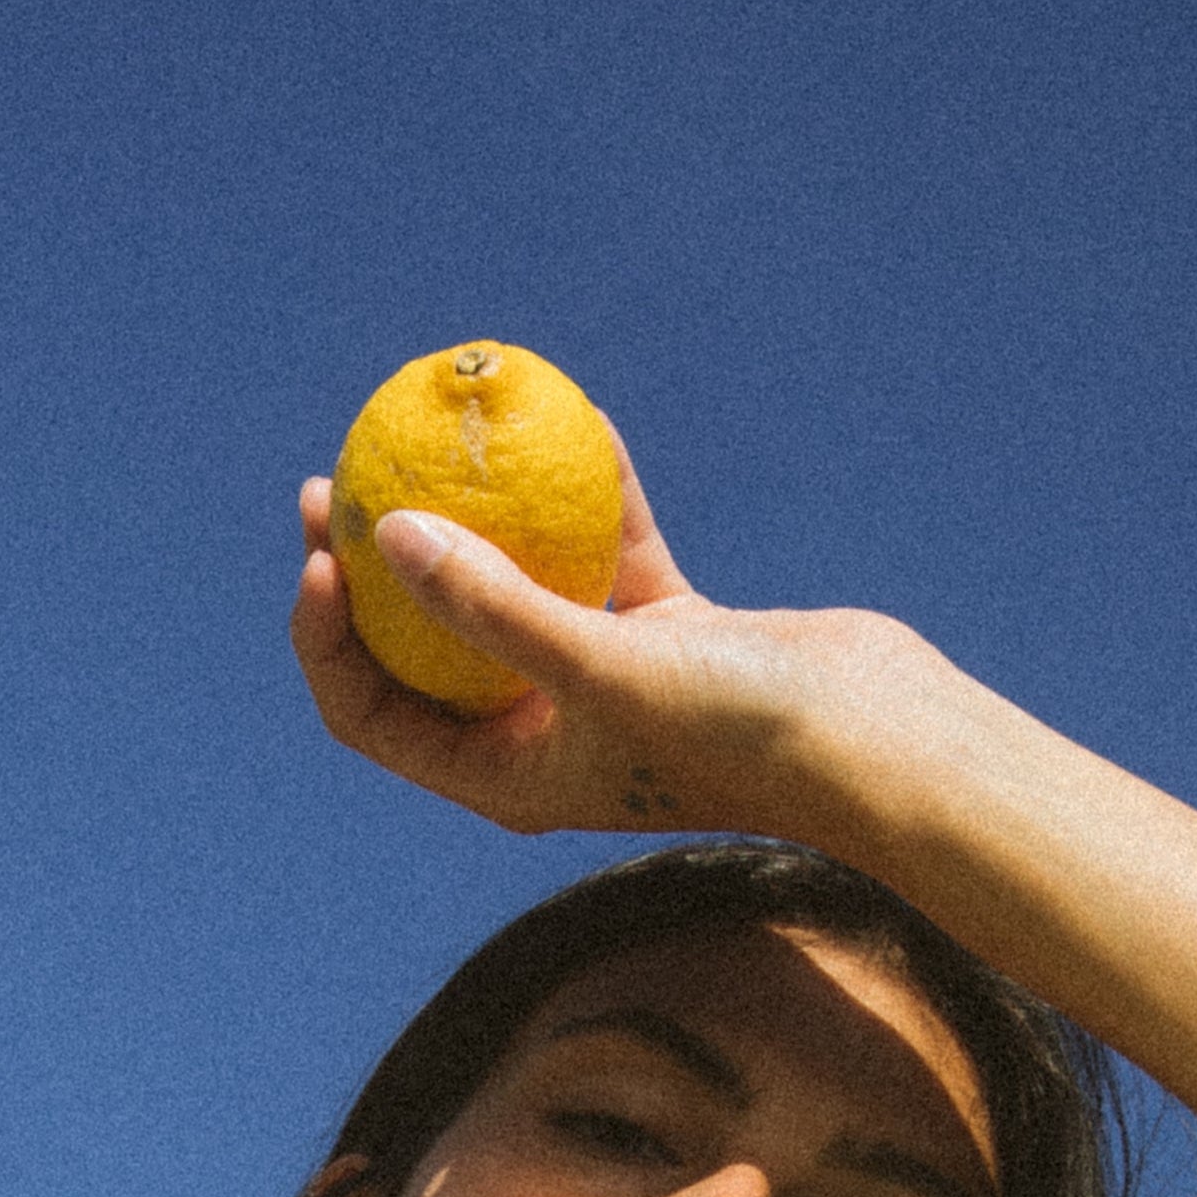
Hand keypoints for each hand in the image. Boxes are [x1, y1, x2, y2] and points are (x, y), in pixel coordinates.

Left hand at [290, 448, 956, 848]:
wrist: (875, 742)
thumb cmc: (734, 733)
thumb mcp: (599, 665)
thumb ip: (491, 605)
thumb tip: (386, 535)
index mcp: (506, 777)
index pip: (375, 716)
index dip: (329, 639)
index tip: (322, 554)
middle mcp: (543, 735)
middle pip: (422, 648)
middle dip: (372, 571)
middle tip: (335, 484)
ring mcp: (603, 681)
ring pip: (509, 589)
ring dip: (468, 520)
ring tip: (422, 439)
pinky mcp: (665, 634)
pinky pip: (602, 552)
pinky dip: (587, 494)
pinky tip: (572, 419)